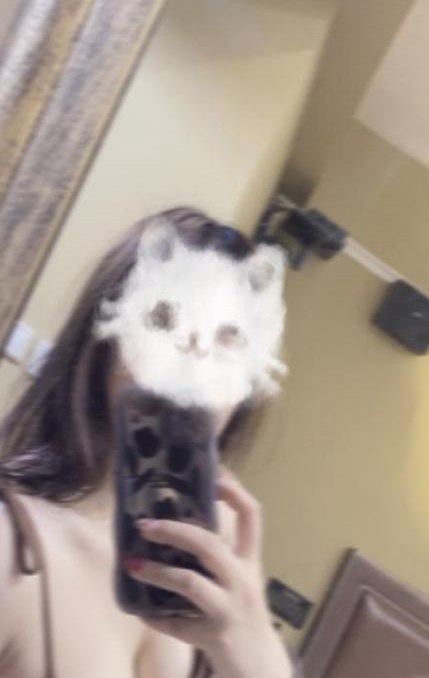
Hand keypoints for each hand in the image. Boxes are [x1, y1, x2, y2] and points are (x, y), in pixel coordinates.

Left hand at [125, 470, 292, 677]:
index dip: (233, 490)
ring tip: (132, 564)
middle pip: (209, 543)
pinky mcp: (215, 636)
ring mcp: (229, 608)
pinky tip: (141, 610)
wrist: (260, 669)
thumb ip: (218, 558)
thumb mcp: (239, 581)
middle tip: (144, 524)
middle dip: (174, 530)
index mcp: (249, 560)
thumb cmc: (243, 616)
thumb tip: (175, 529)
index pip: (251, 515)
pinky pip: (177, 624)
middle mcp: (243, 579)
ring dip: (156, 572)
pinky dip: (156, 616)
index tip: (211, 474)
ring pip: (189, 582)